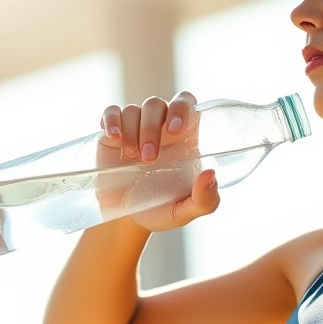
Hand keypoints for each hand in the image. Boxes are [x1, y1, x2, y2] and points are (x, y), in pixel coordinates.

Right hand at [94, 91, 219, 231]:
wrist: (126, 220)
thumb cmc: (161, 210)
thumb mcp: (186, 211)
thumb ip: (205, 199)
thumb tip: (211, 174)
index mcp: (184, 138)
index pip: (186, 103)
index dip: (181, 108)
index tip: (175, 130)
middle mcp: (160, 127)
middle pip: (157, 104)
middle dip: (151, 128)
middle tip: (149, 158)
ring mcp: (135, 128)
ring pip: (134, 109)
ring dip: (133, 131)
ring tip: (133, 158)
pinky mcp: (112, 135)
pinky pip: (112, 113)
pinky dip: (112, 120)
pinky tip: (114, 138)